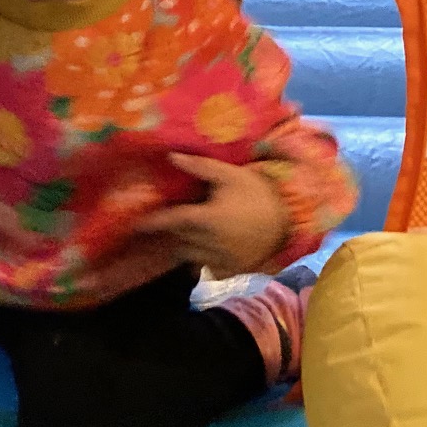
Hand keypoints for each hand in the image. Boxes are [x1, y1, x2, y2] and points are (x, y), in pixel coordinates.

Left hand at [130, 153, 286, 278]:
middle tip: (161, 221)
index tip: (135, 222)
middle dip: (168, 231)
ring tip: (182, 232)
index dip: (151, 222)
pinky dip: (199, 258)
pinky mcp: (230, 270)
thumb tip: (171, 156)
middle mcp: (209, 244)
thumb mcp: (230, 175)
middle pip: (176, 239)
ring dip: (182, 244)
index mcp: (206, 220)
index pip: (170, 221)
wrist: (291, 220)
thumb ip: (199, 167)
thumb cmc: (258, 193)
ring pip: (188, 255)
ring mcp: (219, 261)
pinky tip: (203, 247)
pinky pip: (205, 267)